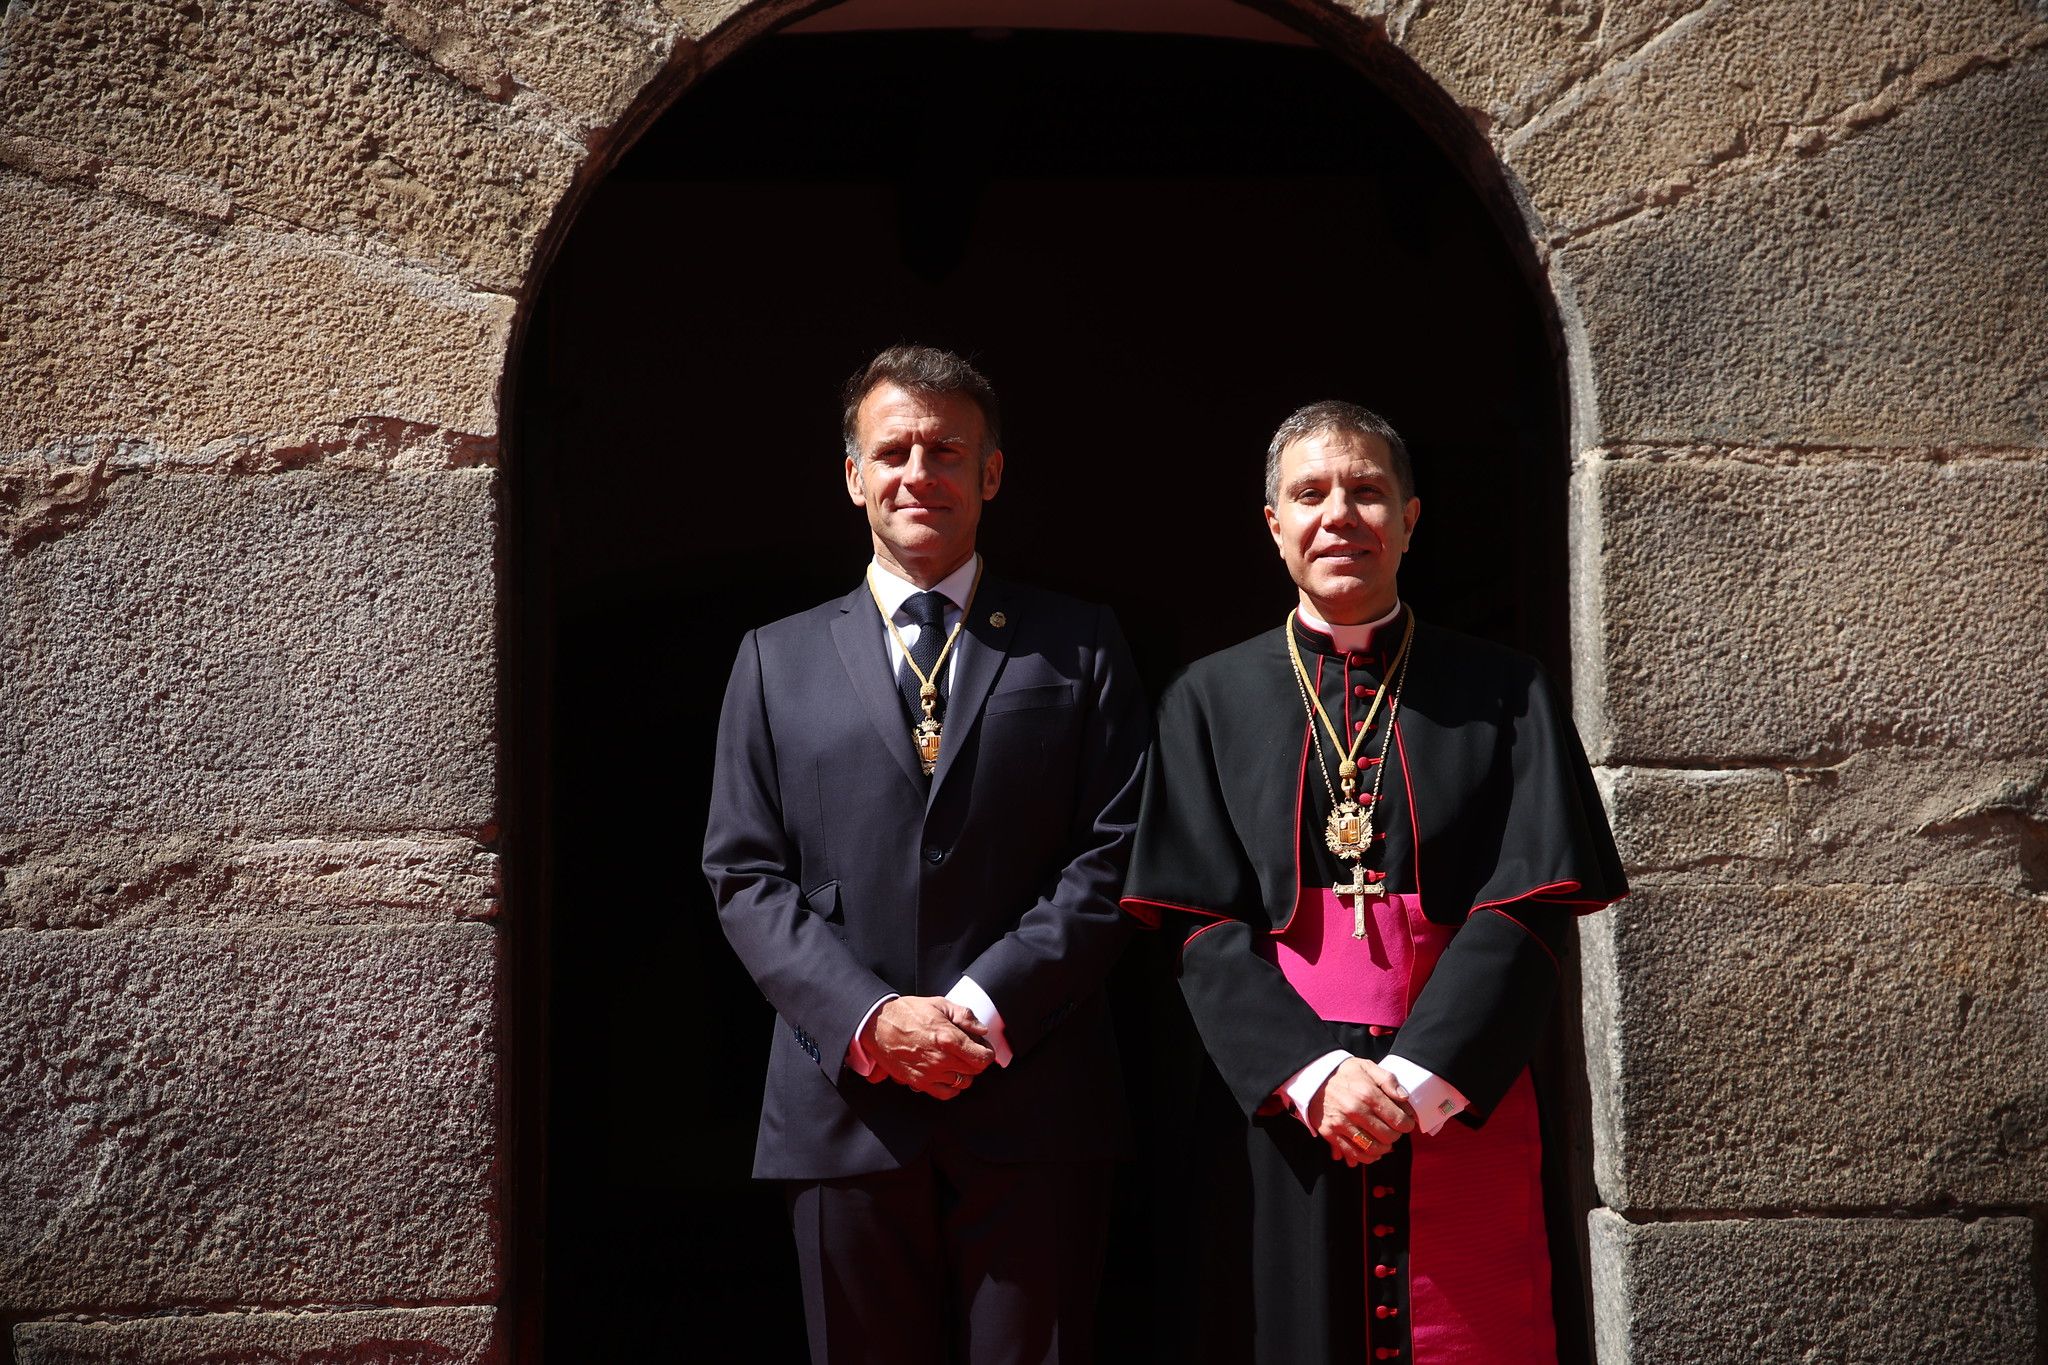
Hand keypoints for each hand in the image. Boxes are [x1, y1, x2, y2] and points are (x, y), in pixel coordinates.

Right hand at [862, 996, 994, 1099]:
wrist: (878, 1026)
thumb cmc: (907, 1013)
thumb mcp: (939, 1004)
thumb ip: (964, 1016)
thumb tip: (981, 1029)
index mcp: (949, 1038)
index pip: (983, 1058)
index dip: (987, 1052)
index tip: (983, 1047)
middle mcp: (942, 1059)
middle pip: (975, 1071)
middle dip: (976, 1060)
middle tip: (969, 1050)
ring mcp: (930, 1073)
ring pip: (962, 1083)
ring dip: (964, 1072)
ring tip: (956, 1060)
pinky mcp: (919, 1082)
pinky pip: (945, 1093)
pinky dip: (951, 1087)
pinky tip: (947, 1074)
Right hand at [1305, 1057, 1415, 1166]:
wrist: (1313, 1076)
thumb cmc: (1343, 1073)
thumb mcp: (1367, 1066)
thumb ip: (1388, 1080)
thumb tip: (1404, 1097)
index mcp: (1367, 1093)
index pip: (1398, 1120)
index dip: (1407, 1124)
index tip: (1406, 1122)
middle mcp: (1355, 1110)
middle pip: (1388, 1136)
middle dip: (1396, 1135)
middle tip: (1394, 1130)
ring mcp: (1341, 1123)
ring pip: (1372, 1148)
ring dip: (1384, 1148)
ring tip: (1384, 1142)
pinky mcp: (1330, 1133)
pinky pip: (1353, 1154)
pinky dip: (1366, 1158)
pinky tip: (1372, 1152)